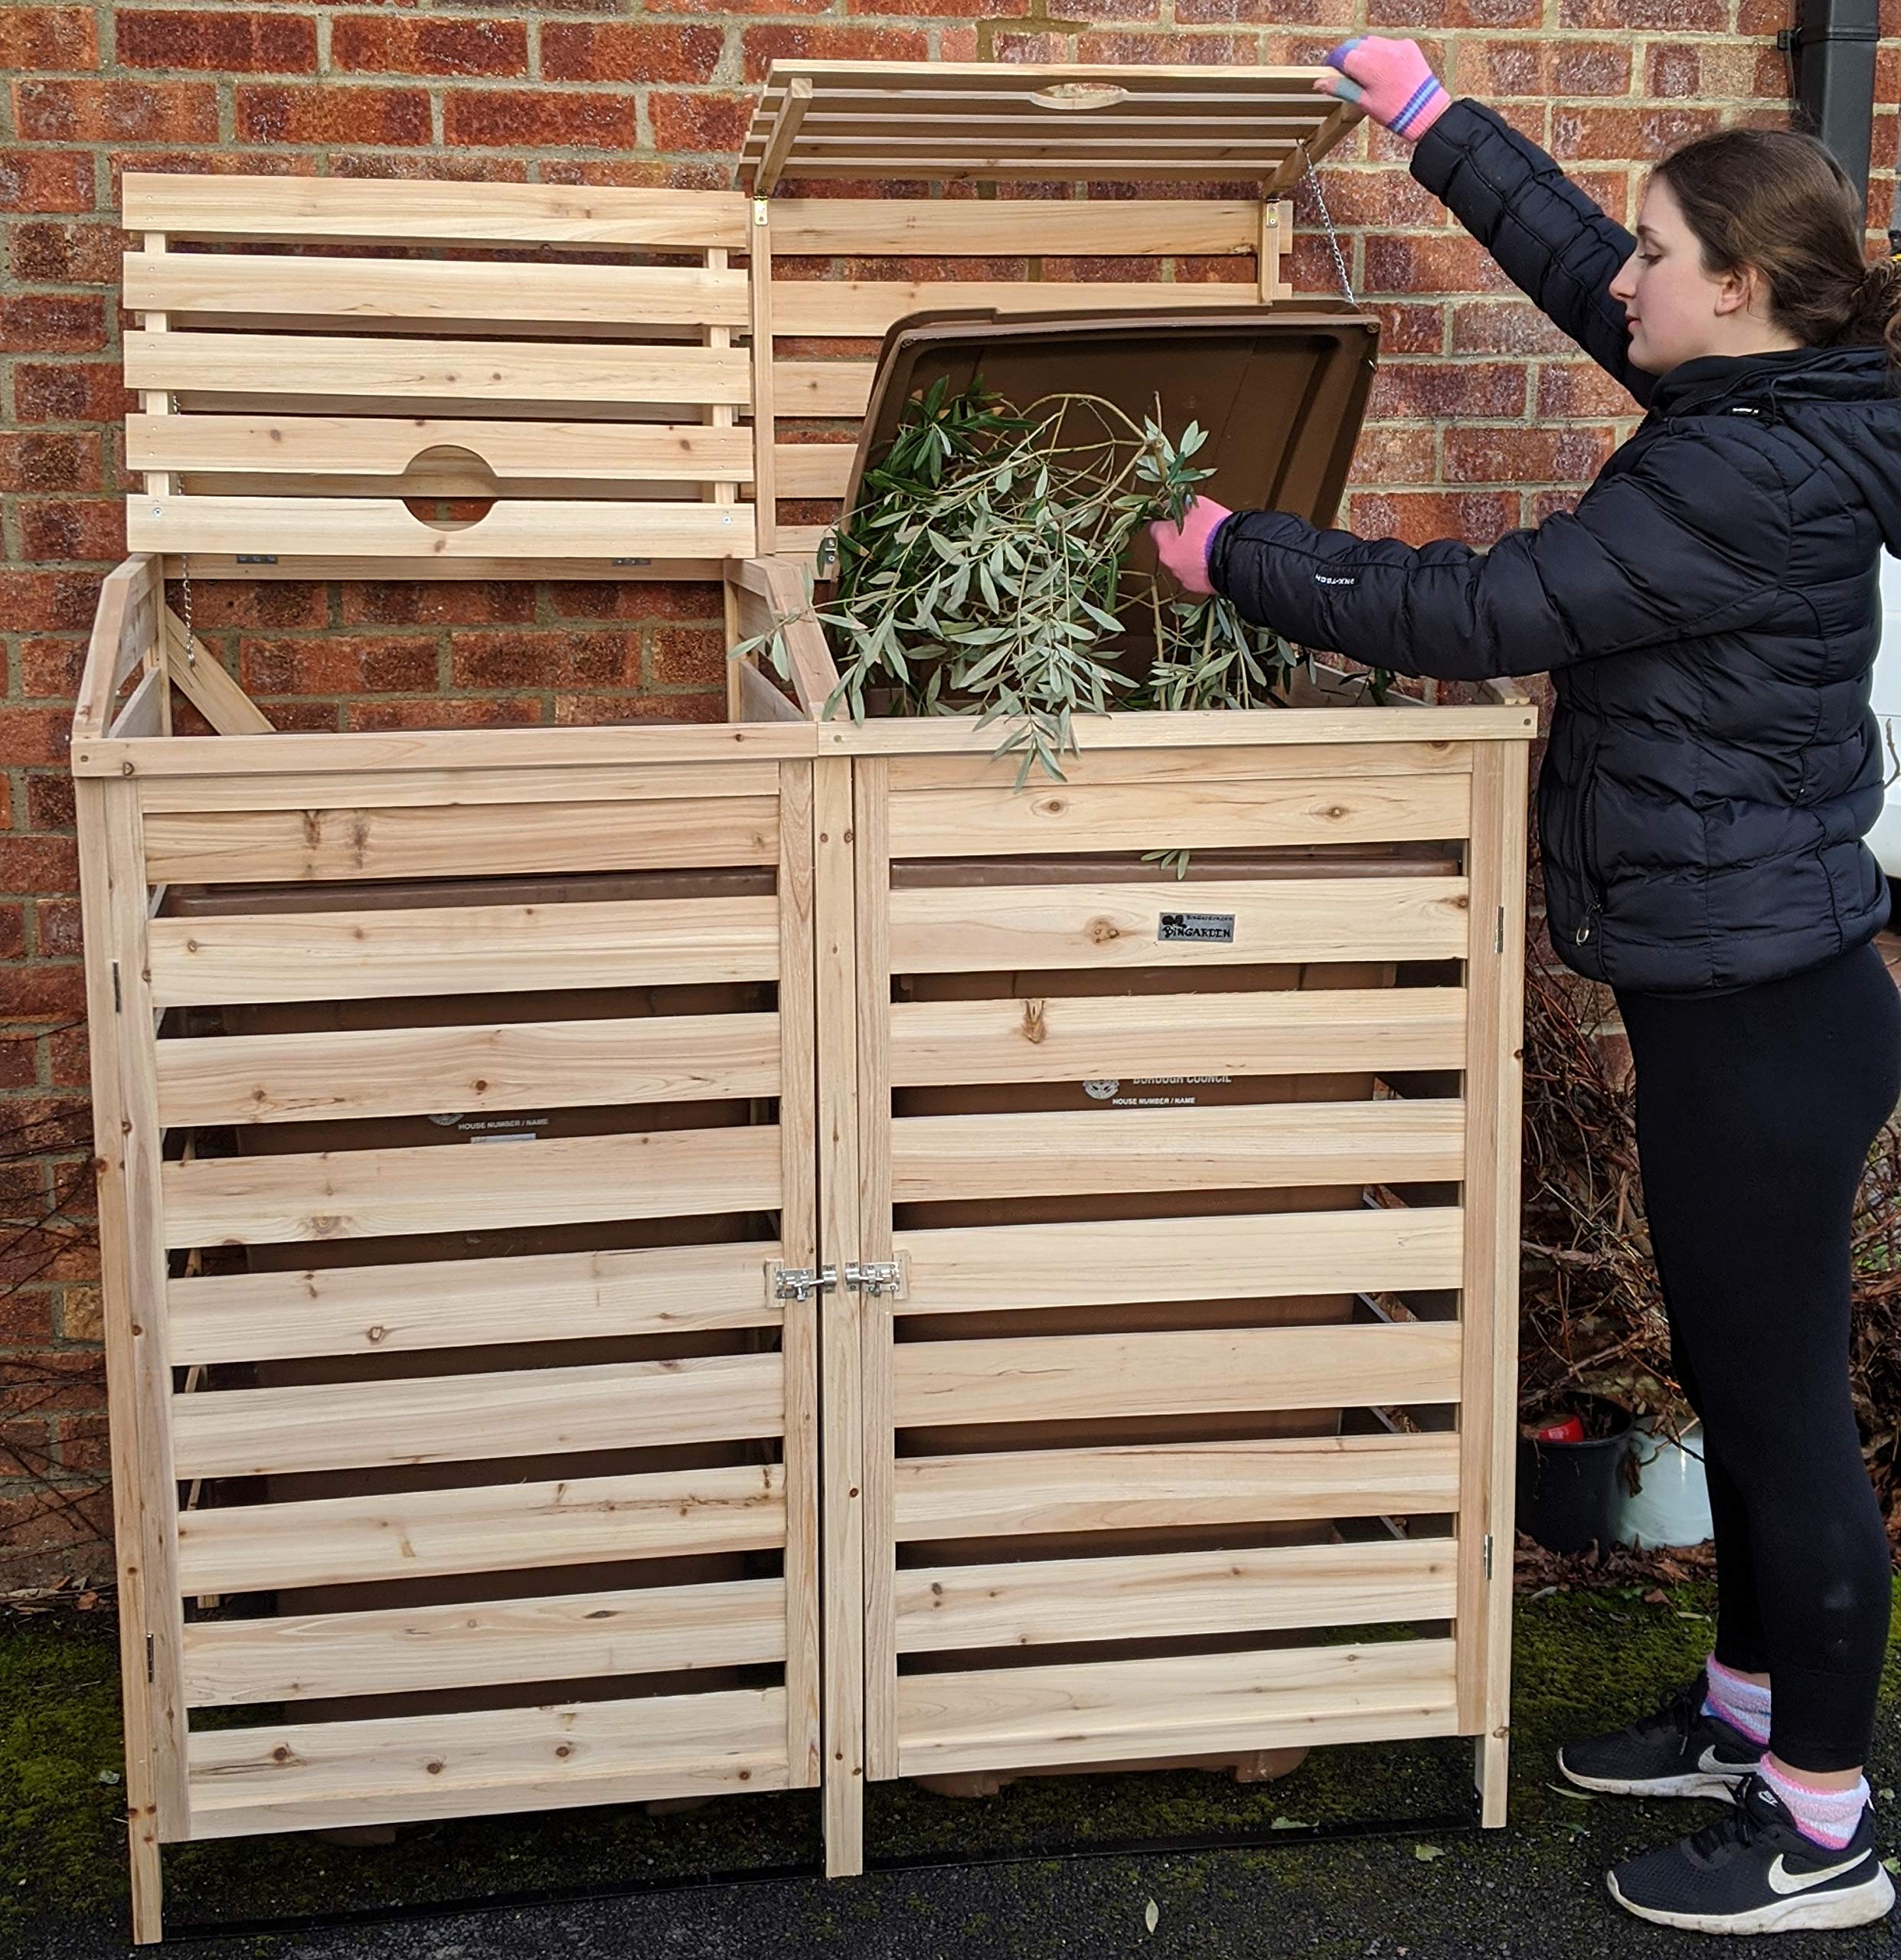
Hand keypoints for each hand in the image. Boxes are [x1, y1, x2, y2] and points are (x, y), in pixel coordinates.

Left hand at [1147, 496, 1231, 596]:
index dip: (1166, 524)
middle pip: (1167, 547)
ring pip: (1179, 563)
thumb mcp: (1198, 505)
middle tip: (1197, 536)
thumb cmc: (1216, 527)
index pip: (1155, 528)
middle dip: (1179, 542)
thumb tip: (1173, 505)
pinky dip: (1198, 571)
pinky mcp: (1191, 586)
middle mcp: (1166, 557)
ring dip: (1189, 558)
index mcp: (1163, 536)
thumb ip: (1181, 505)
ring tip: (1208, 551)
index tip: (1176, 521)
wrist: (1234, 554)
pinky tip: (1211, 564)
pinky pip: (1191, 576)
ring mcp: (1178, 574)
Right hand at [1315, 36, 1449, 142]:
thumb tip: (1319, 82)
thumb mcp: (1364, 103)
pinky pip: (1387, 44)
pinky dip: (1380, 52)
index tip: (1329, 70)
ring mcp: (1396, 46)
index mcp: (1370, 66)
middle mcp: (1383, 50)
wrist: (1426, 112)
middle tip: (1346, 73)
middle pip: (1355, 45)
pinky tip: (1382, 69)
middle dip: (1348, 56)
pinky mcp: (1407, 46)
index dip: (1333, 62)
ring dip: (1363, 52)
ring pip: (1370, 41)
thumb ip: (1341, 88)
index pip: (1343, 55)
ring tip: (1365, 72)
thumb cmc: (1394, 112)